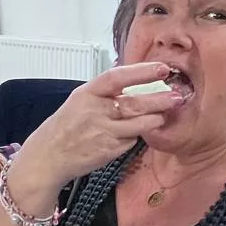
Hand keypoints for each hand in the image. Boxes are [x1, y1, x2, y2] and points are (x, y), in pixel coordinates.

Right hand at [18, 63, 183, 190]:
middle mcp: (95, 111)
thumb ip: (104, 93)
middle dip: (159, 99)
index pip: (117, 77)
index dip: (141, 72)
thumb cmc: (64, 127)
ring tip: (165, 115)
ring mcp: (103, 132)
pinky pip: (131, 141)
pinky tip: (138, 133)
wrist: (48, 157)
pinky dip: (137, 136)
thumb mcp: (79, 101)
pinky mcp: (109, 150)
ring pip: (139, 124)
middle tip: (177, 96)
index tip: (161, 68)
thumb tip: (133, 82)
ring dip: (155, 119)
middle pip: (134, 103)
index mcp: (87, 93)